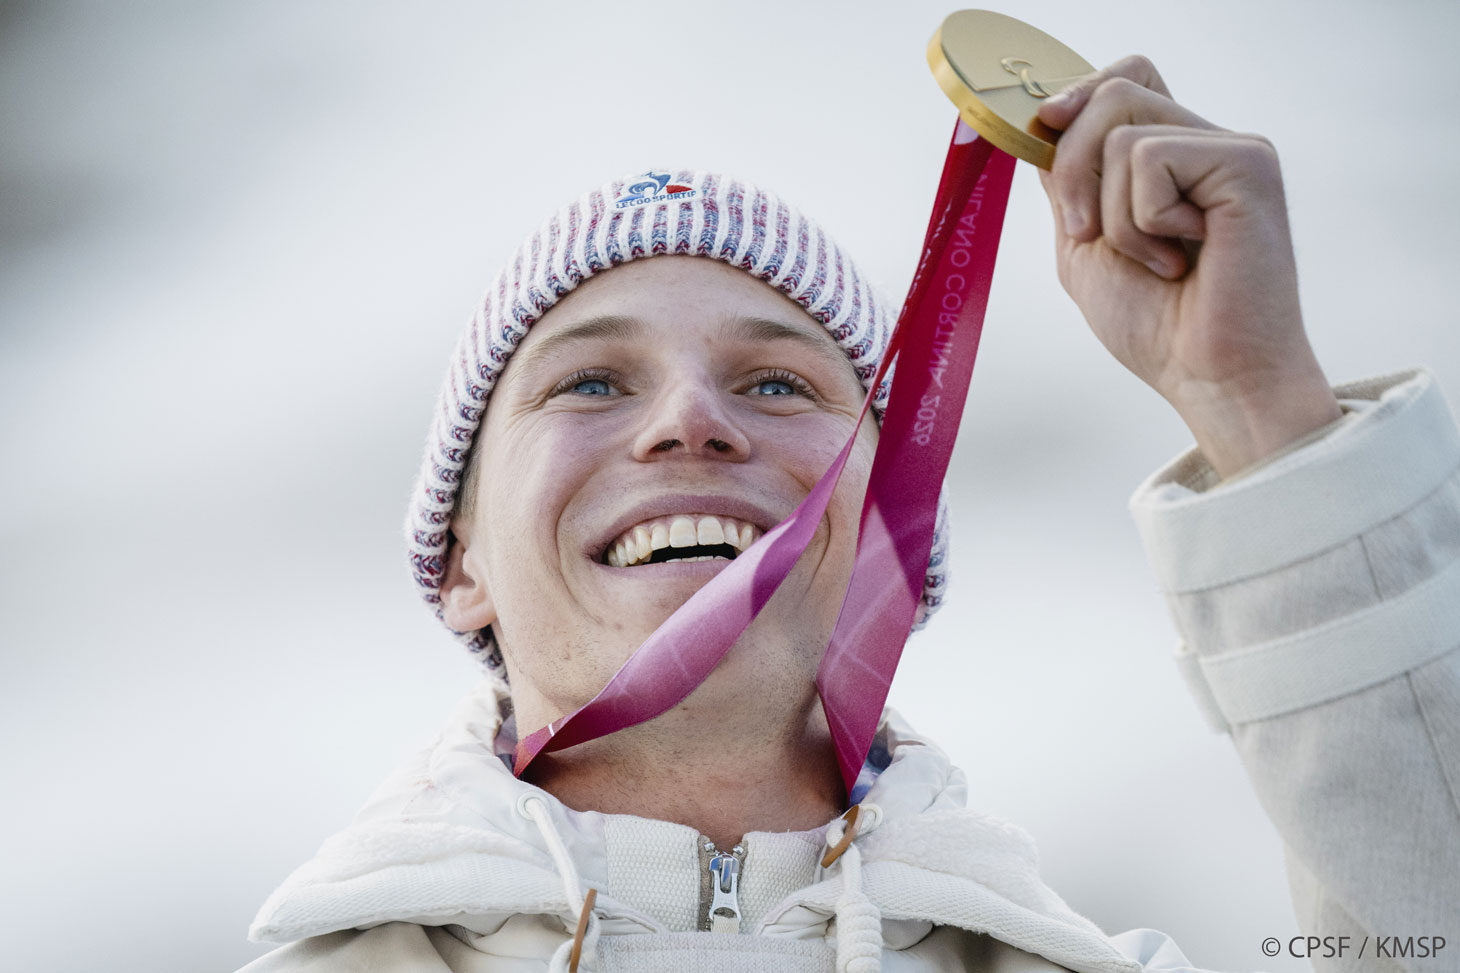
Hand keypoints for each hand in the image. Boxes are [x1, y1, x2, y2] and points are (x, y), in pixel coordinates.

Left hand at [1035, 56, 1340, 477]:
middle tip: (1085, 235)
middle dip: (1072, 166)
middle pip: (1113, 91)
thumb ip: (1068, 183)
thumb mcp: (1086, 245)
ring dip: (1113, 214)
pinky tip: (1183, 259)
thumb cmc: (1156, 325)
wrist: (1206, 376)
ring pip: (1123, 131)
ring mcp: (1231, 149)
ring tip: (1157, 261)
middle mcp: (1206, 143)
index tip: (1045, 124)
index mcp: (1174, 158)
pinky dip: (1143, 221)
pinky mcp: (1248, 162)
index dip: (1080, 88)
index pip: (1128, 78)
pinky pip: (1151, 158)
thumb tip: (1043, 124)